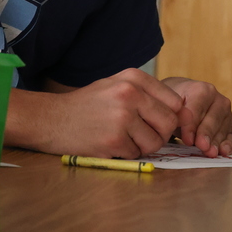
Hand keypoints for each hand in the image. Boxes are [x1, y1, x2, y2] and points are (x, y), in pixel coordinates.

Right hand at [7, 68, 189, 158]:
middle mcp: (131, 94)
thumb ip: (148, 94)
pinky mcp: (113, 140)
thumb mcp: (117, 85)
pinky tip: (111, 145)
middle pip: (169, 123)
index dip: (171, 117)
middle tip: (142, 135)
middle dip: (160, 134)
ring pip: (155, 142)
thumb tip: (182, 111)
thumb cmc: (88, 104)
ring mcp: (122, 117)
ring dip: (144, 146)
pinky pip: (136, 154)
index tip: (158, 123)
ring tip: (125, 139)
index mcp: (134, 78)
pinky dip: (127, 154)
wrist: (49, 118)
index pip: (175, 102)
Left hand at [161, 77, 231, 157]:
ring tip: (210, 153)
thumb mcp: (170, 105)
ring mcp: (226, 113)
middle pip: (213, 119)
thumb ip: (175, 114)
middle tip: (202, 146)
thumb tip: (180, 123)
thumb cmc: (176, 104)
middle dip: (207, 133)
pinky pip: (231, 136)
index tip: (187, 139)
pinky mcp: (229, 126)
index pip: (197, 110)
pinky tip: (224, 151)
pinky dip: (228, 144)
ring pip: (223, 128)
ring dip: (216, 142)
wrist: (184, 100)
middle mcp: (218, 99)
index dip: (192, 125)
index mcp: (203, 90)